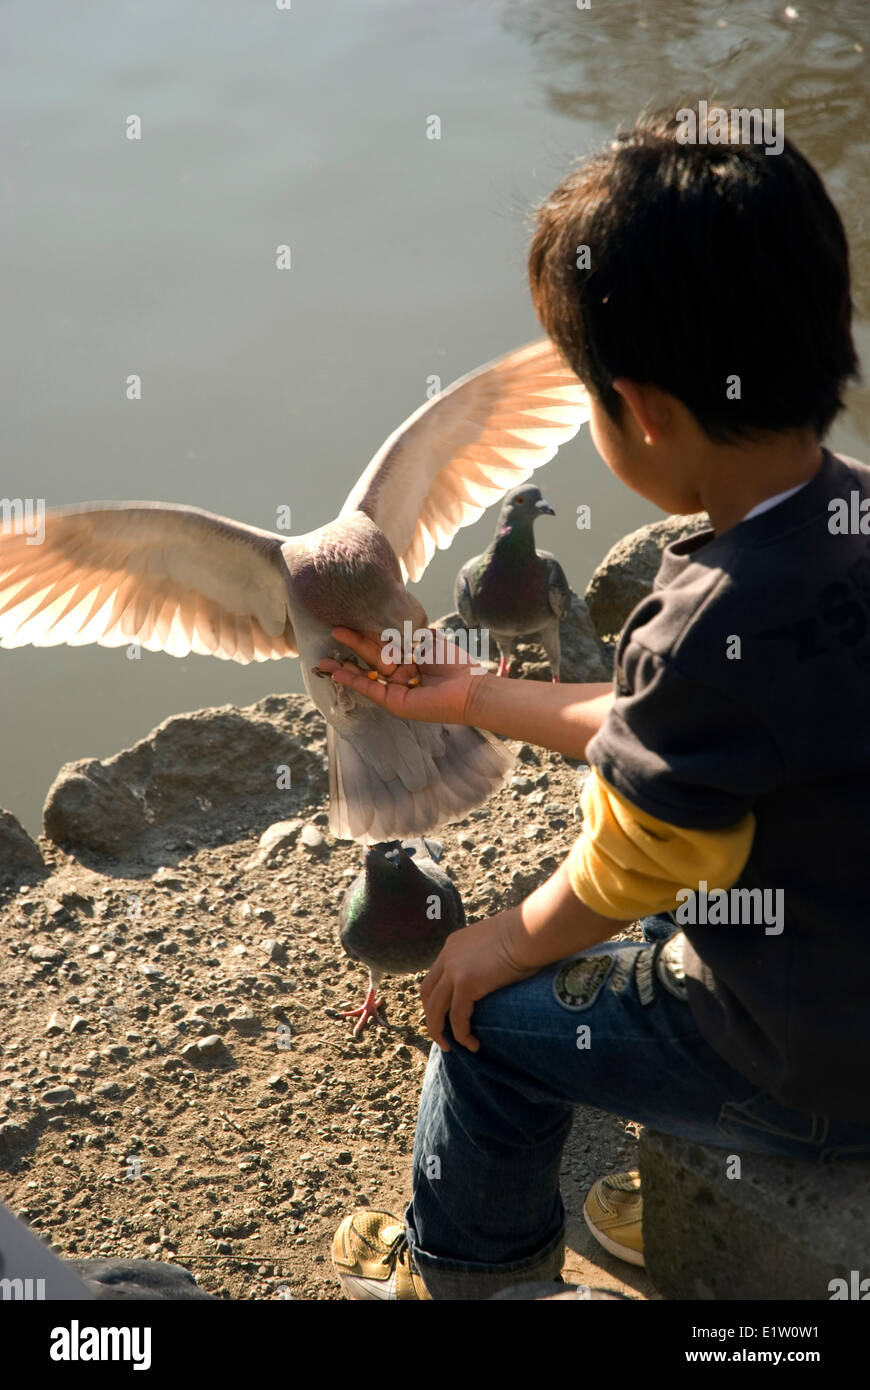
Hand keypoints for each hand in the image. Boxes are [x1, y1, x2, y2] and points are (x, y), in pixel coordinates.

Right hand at [317, 626, 487, 726]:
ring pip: (366, 675)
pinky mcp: (395, 702)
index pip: (383, 644)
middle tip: (333, 632)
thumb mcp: (429, 641)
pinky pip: (371, 689)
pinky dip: (354, 682)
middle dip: (351, 645)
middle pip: (371, 657)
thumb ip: (409, 632)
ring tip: (323, 661)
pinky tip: (338, 674)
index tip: (351, 620)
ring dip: (344, 668)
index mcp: (409, 658)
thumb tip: (393, 619)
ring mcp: (396, 688)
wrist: (469, 688)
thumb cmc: (454, 664)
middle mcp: (400, 673)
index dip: (366, 633)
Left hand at [420, 910, 539, 1051]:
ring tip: (449, 1047)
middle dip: (431, 1016)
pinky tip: (473, 1044)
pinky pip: (457, 1018)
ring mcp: (454, 970)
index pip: (435, 975)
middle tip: (441, 1035)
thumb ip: (488, 955)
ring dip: (439, 1031)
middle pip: (427, 993)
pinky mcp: (466, 984)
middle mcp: (448, 956)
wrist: (530, 929)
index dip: (435, 997)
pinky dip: (462, 1035)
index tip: (443, 1014)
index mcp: (454, 945)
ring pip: (435, 1009)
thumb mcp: (497, 942)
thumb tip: (498, 969)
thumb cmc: (526, 934)